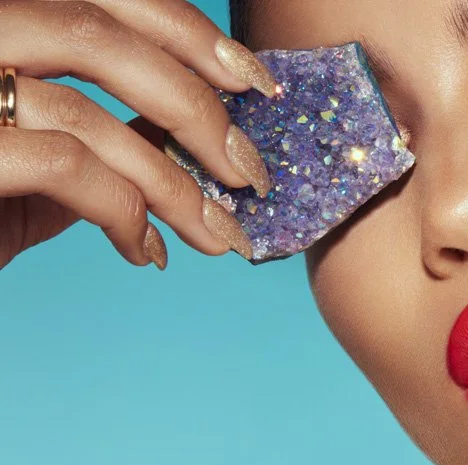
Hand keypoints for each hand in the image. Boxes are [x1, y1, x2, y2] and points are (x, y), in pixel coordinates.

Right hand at [0, 0, 277, 269]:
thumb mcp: (32, 160)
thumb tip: (185, 133)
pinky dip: (125, 213)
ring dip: (177, 185)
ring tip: (220, 235)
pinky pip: (65, 167)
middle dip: (198, 108)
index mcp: (1, 21)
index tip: (256, 83)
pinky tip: (146, 253)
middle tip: (252, 172)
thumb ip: (96, 133)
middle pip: (102, 36)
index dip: (189, 31)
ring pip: (90, 111)